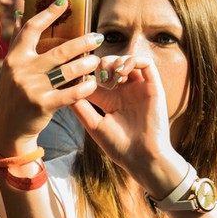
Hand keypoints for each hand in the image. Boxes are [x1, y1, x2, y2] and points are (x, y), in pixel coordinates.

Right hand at [0, 0, 101, 155]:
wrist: (9, 128)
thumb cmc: (15, 95)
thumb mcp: (12, 69)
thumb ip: (20, 43)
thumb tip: (24, 12)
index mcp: (14, 59)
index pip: (32, 29)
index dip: (49, 13)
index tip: (65, 0)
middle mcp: (21, 71)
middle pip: (58, 50)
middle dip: (82, 42)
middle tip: (97, 37)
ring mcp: (31, 88)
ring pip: (67, 71)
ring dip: (87, 64)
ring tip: (97, 60)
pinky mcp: (42, 104)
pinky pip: (70, 93)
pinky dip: (84, 88)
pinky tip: (93, 83)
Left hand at [71, 54, 184, 197]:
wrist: (142, 157)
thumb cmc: (118, 146)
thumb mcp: (94, 125)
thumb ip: (80, 108)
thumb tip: (63, 91)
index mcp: (109, 101)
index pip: (95, 78)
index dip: (86, 72)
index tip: (78, 71)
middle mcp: (123, 92)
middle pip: (111, 65)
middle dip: (102, 64)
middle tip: (98, 75)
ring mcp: (138, 89)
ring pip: (128, 61)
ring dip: (117, 61)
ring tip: (112, 75)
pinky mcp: (153, 87)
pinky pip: (147, 64)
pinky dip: (134, 60)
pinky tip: (123, 72)